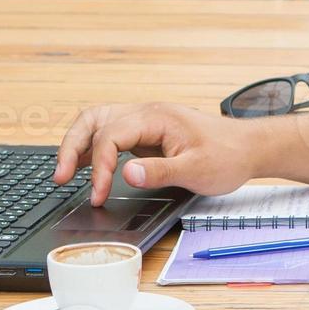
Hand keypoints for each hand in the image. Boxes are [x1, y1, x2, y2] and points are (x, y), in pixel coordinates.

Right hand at [53, 102, 261, 204]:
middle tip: (60, 177)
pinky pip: (111, 134)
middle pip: (94, 120)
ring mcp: (146, 122)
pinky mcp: (148, 134)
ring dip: (79, 145)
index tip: (99, 195)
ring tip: (64, 173)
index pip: (111, 136)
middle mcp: (146, 114)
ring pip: (98, 123)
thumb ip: (160, 172)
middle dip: (72, 146)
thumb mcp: (197, 169)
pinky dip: (94, 149)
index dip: (100, 167)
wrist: (249, 147)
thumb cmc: (228, 155)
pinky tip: (87, 168)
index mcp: (156, 118)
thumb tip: (126, 174)